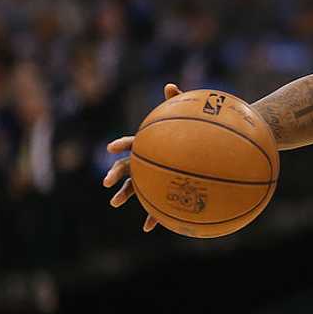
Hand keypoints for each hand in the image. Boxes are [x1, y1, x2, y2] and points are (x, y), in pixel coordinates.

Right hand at [102, 83, 181, 230]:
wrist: (205, 152)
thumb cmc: (192, 132)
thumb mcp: (185, 117)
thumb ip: (177, 102)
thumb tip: (171, 85)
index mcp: (149, 144)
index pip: (132, 142)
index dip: (121, 144)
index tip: (112, 148)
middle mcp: (146, 161)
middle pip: (126, 167)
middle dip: (115, 175)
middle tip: (107, 182)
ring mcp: (152, 177)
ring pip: (135, 187)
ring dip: (124, 194)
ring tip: (114, 202)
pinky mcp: (163, 192)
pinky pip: (155, 205)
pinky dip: (151, 216)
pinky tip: (148, 228)